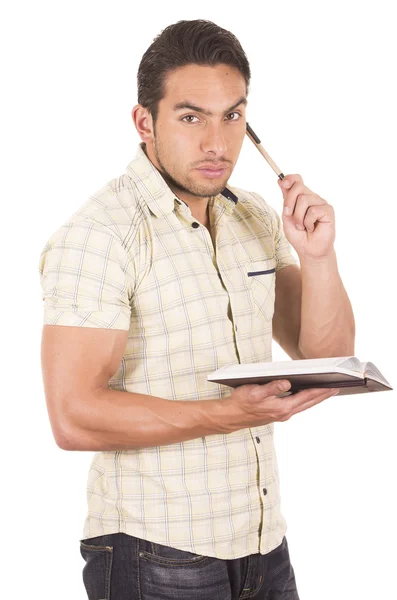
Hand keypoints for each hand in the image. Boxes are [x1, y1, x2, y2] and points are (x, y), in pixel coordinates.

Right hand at [223, 379, 339, 431]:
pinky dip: (304, 400)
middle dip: (322, 396)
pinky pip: (296, 406)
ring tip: (324, 391)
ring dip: (315, 399)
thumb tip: (287, 382)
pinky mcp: (276, 414)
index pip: (306, 397)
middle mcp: (284, 413)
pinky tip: (305, 396)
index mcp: (282, 408)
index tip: (332, 386)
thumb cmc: (241, 403)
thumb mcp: (255, 392)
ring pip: (303, 406)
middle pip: (308, 403)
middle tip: (336, 388)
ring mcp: (281, 415)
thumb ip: (272, 387)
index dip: (320, 391)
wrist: (231, 417)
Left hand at [278, 175, 334, 259]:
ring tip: (302, 227)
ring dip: (298, 217)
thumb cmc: (298, 235)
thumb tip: (281, 181)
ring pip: (304, 199)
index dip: (290, 178)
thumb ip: (286, 200)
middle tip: (289, 217)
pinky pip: (313, 210)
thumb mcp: (287, 217)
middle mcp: (311, 198)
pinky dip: (308, 222)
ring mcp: (320, 203)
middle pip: (298, 187)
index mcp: (301, 197)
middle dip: (289, 202)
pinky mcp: (328, 210)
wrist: (308, 250)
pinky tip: (311, 228)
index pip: (297, 180)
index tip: (283, 183)